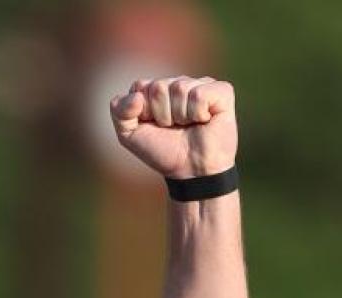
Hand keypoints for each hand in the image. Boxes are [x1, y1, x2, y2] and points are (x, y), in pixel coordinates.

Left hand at [110, 76, 236, 178]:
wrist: (191, 170)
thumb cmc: (162, 151)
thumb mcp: (129, 135)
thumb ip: (119, 112)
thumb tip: (137, 96)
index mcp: (156, 89)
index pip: (140, 86)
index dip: (144, 111)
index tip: (153, 126)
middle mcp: (178, 83)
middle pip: (158, 87)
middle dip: (162, 114)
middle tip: (173, 127)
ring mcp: (200, 84)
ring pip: (180, 88)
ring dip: (181, 116)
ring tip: (189, 125)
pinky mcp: (222, 91)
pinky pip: (200, 94)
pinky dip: (198, 113)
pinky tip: (204, 120)